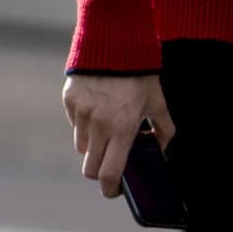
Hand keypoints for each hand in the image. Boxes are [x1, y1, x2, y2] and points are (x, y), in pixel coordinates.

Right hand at [63, 71, 171, 199]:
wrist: (113, 40)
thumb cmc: (140, 72)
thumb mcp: (158, 102)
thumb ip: (163, 129)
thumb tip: (162, 150)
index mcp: (122, 129)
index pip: (109, 173)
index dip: (110, 189)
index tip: (114, 191)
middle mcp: (98, 125)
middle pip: (89, 169)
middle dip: (100, 172)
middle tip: (111, 164)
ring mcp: (80, 114)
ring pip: (81, 147)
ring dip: (94, 147)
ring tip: (108, 130)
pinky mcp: (69, 102)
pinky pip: (75, 125)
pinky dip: (85, 125)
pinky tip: (98, 109)